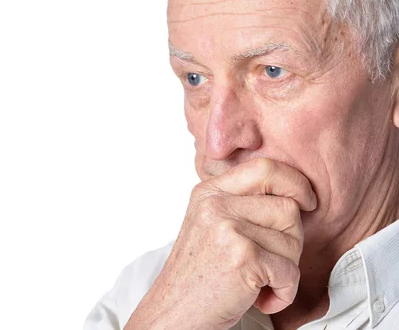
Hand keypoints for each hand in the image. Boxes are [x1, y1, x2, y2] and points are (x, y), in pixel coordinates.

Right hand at [123, 158, 316, 329]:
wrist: (175, 313)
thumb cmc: (198, 275)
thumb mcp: (210, 223)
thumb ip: (241, 202)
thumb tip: (294, 190)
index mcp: (209, 192)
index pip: (265, 167)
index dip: (295, 182)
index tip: (306, 201)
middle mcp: (216, 204)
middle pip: (288, 207)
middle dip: (291, 240)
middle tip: (270, 260)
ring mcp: (227, 228)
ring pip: (294, 240)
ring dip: (286, 270)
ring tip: (259, 281)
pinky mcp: (242, 257)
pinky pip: (290, 272)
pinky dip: (284, 293)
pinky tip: (261, 298)